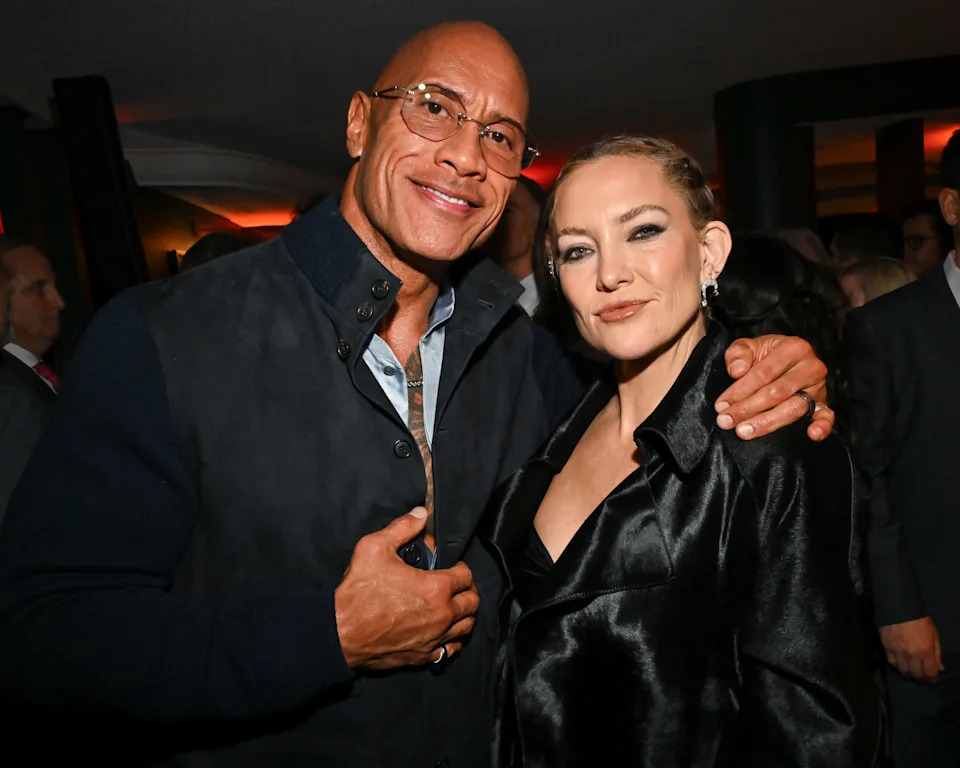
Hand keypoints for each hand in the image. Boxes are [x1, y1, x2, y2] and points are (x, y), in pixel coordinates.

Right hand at [334, 507, 479, 670]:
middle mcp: (442, 615)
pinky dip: (452, 639)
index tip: (453, 567)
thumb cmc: (357, 592)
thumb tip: (421, 514)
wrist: (339, 633)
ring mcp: (434, 639)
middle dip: (468, 591)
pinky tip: (444, 631)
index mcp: (436, 588)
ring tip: (453, 606)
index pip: (466, 576)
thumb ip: (401, 528)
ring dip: (464, 615)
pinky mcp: (423, 656)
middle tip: (456, 585)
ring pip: (466, 627)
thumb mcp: (374, 548)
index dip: (461, 568)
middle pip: (472, 603)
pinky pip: (450, 649)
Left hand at [714, 335, 833, 440]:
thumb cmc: (763, 355)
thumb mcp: (747, 346)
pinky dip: (822, 426)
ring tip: (744, 431)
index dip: (740, 390)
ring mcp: (819, 387)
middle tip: (726, 421)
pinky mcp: (823, 404)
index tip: (721, 405)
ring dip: (767, 423)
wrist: (783, 359)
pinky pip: (827, 416)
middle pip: (777, 392)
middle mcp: (811, 367)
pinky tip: (811, 435)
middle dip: (748, 409)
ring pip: (794, 408)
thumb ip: (738, 354)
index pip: (763, 373)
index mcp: (794, 348)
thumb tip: (737, 371)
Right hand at [880, 617, 943, 683]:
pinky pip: (892, 662)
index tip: (933, 681)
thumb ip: (937, 653)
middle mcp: (912, 654)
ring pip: (903, 671)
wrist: (899, 608)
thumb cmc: (920, 620)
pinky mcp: (887, 647)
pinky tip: (900, 664)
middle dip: (921, 679)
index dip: (932, 680)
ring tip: (911, 672)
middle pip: (917, 675)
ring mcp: (898, 652)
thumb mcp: (934, 634)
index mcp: (926, 651)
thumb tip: (940, 668)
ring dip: (908, 674)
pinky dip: (897, 666)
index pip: (930, 673)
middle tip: (923, 679)